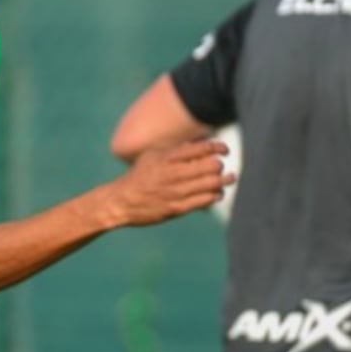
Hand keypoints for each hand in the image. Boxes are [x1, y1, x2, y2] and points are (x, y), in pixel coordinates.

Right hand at [106, 138, 234, 226]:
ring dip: (224, 181)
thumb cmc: (139, 176)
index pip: (202, 148)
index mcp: (168, 157)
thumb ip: (175, 149)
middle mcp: (174, 174)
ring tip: (228, 179)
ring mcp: (176, 192)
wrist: (122, 201)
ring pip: (212, 184)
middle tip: (221, 167)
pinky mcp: (177, 208)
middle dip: (220, 165)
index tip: (224, 150)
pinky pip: (205, 201)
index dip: (218, 147)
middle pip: (211, 166)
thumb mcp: (153, 156)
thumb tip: (200, 142)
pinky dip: (215, 195)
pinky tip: (216, 193)